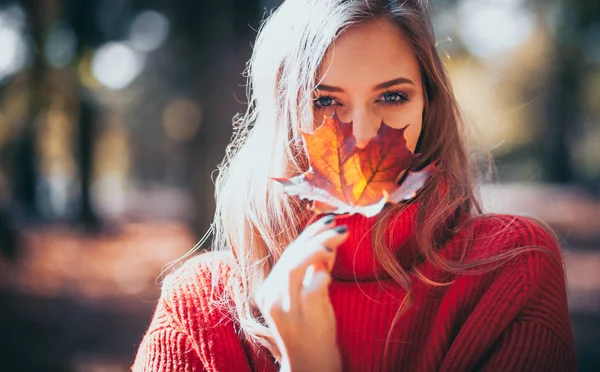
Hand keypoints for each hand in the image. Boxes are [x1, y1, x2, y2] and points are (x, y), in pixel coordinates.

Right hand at [254, 214, 347, 371]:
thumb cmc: (311, 328)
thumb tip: (329, 239)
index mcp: (269, 289)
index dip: (308, 233)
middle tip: (340, 227)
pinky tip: (330, 274)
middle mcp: (271, 296)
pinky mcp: (300, 317)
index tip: (328, 220)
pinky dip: (322, 276)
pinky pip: (311, 288)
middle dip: (317, 236)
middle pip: (291, 256)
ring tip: (338, 239)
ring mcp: (284, 308)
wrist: (310, 365)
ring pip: (294, 266)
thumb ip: (314, 269)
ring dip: (318, 248)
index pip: (288, 253)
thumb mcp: (309, 294)